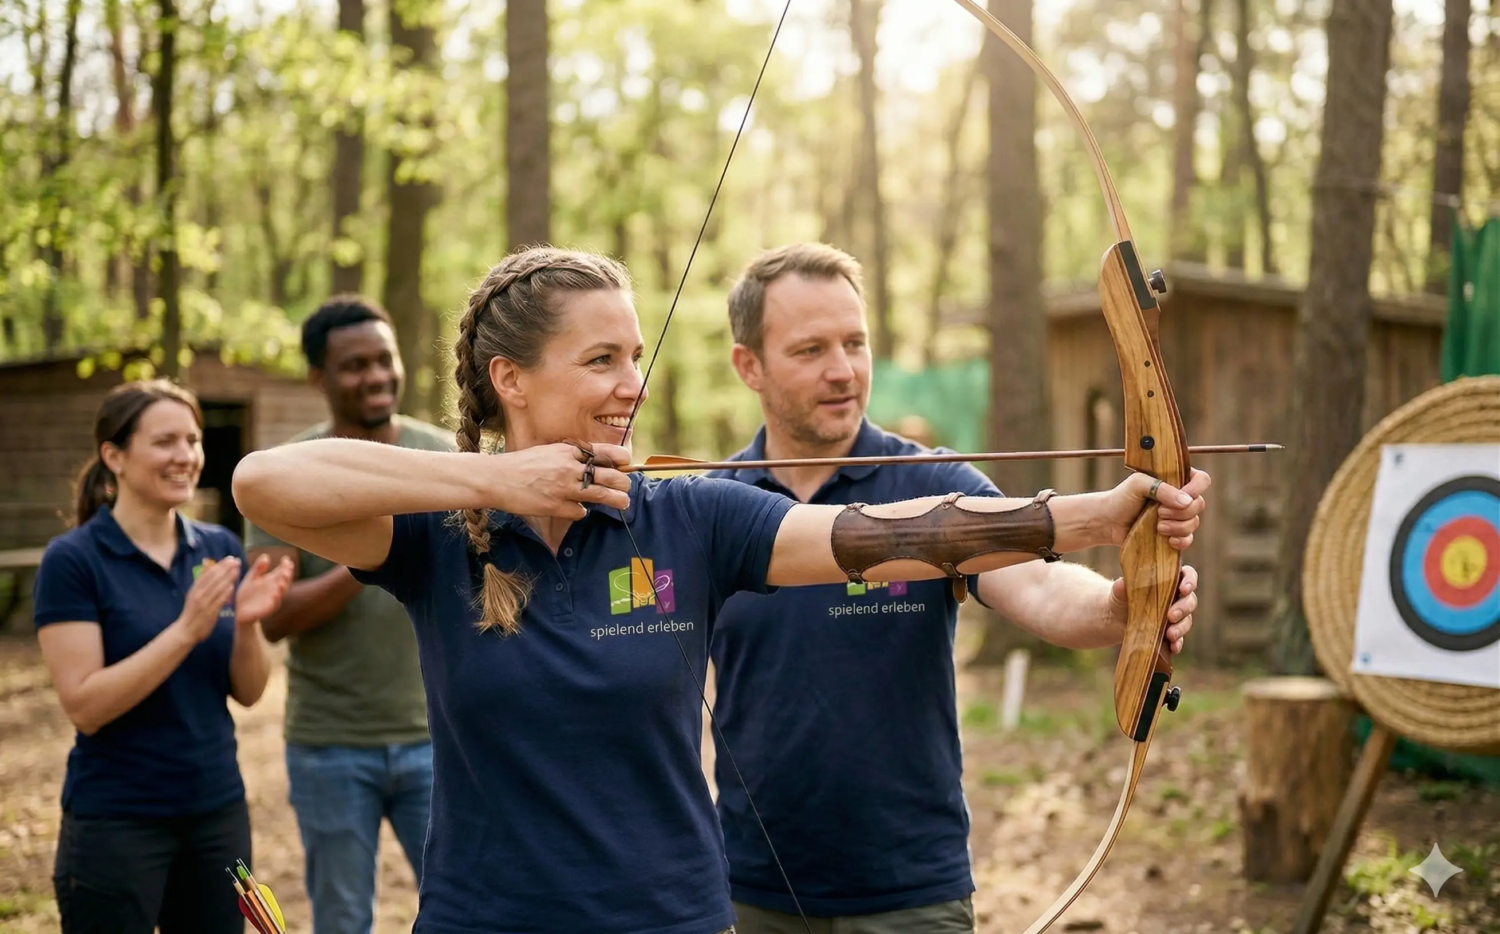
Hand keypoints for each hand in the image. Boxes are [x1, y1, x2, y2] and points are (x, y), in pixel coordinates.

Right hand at [176, 557, 239, 642]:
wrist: (185, 630)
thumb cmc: (192, 610)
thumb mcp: (194, 592)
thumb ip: (202, 579)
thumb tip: (206, 563)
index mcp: (195, 589)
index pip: (208, 573)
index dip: (220, 565)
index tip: (230, 558)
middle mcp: (198, 594)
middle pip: (213, 578)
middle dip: (225, 568)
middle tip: (236, 561)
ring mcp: (204, 604)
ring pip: (216, 588)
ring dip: (227, 578)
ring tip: (236, 570)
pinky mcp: (210, 613)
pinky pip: (218, 601)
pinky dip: (225, 593)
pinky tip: (232, 587)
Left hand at [235, 553, 294, 624]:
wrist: (240, 613)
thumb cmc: (247, 595)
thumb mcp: (251, 579)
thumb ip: (258, 568)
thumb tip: (266, 556)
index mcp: (271, 582)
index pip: (282, 572)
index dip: (285, 565)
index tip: (285, 559)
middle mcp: (274, 590)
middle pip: (284, 581)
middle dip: (287, 574)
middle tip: (287, 566)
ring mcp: (272, 600)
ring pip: (281, 593)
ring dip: (284, 585)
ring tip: (284, 577)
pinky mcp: (266, 609)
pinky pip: (273, 605)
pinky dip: (275, 599)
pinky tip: (275, 593)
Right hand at [490, 442, 632, 518]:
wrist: (497, 478)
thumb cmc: (522, 464)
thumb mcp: (550, 452)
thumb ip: (572, 457)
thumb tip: (596, 464)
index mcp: (569, 451)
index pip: (606, 452)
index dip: (622, 459)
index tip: (627, 463)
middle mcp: (570, 468)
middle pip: (611, 476)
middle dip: (624, 483)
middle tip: (626, 487)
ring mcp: (564, 488)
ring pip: (603, 495)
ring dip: (617, 500)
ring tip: (623, 502)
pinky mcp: (556, 506)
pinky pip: (580, 512)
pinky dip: (581, 511)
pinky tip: (576, 509)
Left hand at [1101, 468, 1211, 548]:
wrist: (1108, 522)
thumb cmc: (1121, 498)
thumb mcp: (1138, 484)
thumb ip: (1162, 488)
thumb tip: (1186, 501)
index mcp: (1175, 480)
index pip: (1201, 480)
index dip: (1197, 488)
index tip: (1183, 495)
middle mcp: (1179, 498)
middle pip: (1199, 504)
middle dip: (1181, 512)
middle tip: (1159, 512)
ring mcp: (1177, 517)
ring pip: (1194, 523)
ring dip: (1178, 526)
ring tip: (1158, 526)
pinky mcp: (1172, 534)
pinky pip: (1188, 539)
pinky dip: (1181, 540)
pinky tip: (1168, 540)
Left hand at [1108, 564, 1196, 653]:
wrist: (1115, 618)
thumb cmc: (1122, 597)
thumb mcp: (1120, 590)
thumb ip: (1123, 585)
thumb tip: (1123, 583)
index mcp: (1170, 581)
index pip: (1188, 575)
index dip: (1189, 581)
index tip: (1183, 589)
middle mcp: (1177, 598)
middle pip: (1190, 601)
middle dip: (1183, 608)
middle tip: (1171, 616)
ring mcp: (1177, 618)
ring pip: (1187, 621)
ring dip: (1181, 628)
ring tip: (1170, 635)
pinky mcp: (1171, 634)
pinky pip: (1179, 640)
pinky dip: (1178, 643)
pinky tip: (1173, 647)